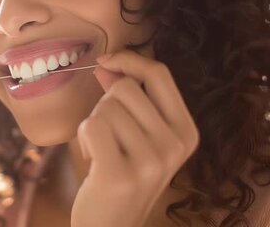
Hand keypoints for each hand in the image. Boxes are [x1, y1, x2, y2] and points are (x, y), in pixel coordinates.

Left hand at [71, 50, 199, 226]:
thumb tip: (107, 65)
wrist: (112, 226)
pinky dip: (83, 137)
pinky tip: (93, 159)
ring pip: (106, 108)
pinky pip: (92, 126)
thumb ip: (128, 98)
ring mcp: (150, 162)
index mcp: (186, 131)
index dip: (130, 60)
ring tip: (103, 152)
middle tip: (109, 136)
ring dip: (94, 125)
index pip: (160, 74)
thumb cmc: (123, 174)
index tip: (106, 62)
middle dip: (106, 105)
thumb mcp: (138, 135)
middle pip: (126, 89)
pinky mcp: (120, 175)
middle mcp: (174, 146)